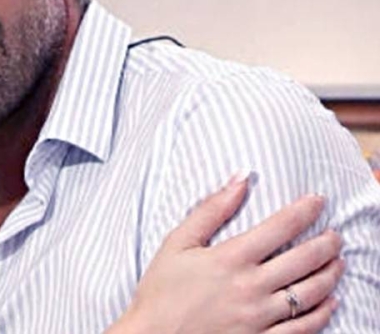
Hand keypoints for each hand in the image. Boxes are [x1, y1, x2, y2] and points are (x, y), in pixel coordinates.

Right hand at [109, 175, 341, 333]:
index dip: (304, 211)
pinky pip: (304, 327)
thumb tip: (240, 179)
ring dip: (331, 274)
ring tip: (338, 261)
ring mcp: (260, 316)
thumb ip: (210, 210)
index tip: (318, 201)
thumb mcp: (178, 242)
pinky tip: (331, 301)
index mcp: (231, 258)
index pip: (280, 227)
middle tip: (335, 234)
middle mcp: (251, 286)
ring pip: (311, 292)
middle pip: (304, 259)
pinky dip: (323, 313)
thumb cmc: (161, 289)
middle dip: (327, 242)